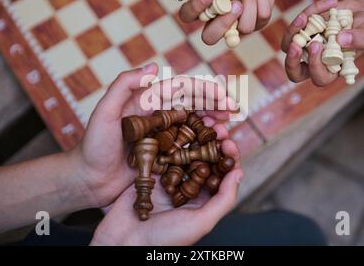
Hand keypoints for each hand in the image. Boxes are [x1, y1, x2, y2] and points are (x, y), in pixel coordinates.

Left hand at [70, 63, 237, 207]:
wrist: (87, 178)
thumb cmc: (93, 145)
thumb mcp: (105, 112)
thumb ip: (124, 86)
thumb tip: (153, 68)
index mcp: (148, 101)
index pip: (182, 89)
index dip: (205, 90)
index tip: (223, 97)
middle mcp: (159, 116)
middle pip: (194, 105)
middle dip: (215, 106)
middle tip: (233, 113)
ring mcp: (163, 136)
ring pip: (194, 125)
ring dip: (213, 125)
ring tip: (227, 131)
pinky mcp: (165, 156)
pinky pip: (188, 147)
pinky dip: (204, 145)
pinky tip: (216, 149)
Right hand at [90, 123, 241, 245]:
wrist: (124, 242)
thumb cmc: (165, 239)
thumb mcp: (201, 222)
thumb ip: (223, 200)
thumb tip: (239, 172)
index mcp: (203, 200)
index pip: (221, 173)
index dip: (228, 156)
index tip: (228, 141)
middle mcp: (188, 187)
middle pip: (205, 158)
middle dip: (212, 141)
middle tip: (216, 126)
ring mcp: (169, 178)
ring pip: (186, 152)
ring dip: (194, 136)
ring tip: (200, 121)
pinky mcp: (152, 172)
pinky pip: (164, 152)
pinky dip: (170, 139)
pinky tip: (176, 126)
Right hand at [179, 0, 277, 44]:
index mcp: (200, 8)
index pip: (188, 15)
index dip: (195, 8)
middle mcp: (216, 22)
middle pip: (209, 38)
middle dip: (222, 23)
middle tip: (234, 4)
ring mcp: (237, 26)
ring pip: (244, 28)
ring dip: (249, 2)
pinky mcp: (256, 23)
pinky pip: (261, 17)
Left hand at [281, 0, 363, 85]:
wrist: (361, 14)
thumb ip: (359, 39)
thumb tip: (341, 39)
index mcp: (332, 69)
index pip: (319, 77)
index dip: (315, 66)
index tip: (318, 46)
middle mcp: (315, 62)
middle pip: (294, 71)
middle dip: (291, 60)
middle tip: (296, 45)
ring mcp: (306, 47)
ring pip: (288, 46)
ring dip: (293, 32)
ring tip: (305, 17)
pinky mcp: (303, 32)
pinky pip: (297, 25)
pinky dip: (308, 13)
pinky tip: (327, 4)